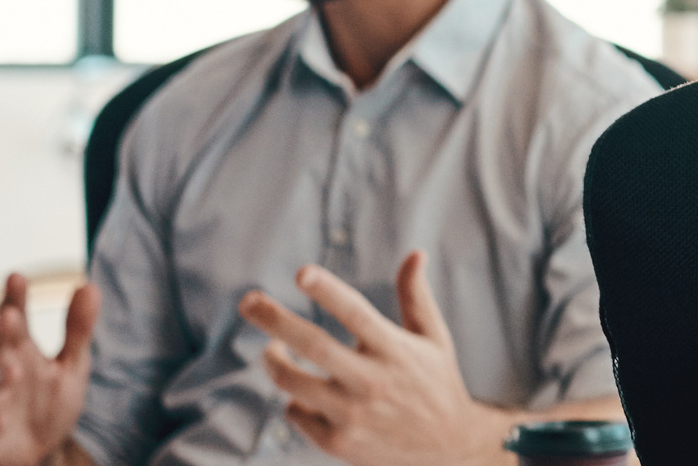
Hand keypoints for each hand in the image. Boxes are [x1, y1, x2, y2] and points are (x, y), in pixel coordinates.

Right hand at [0, 273, 96, 465]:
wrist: (42, 454)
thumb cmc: (49, 405)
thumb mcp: (71, 365)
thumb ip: (78, 329)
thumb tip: (89, 286)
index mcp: (18, 350)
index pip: (13, 319)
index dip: (13, 298)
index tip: (17, 278)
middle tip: (10, 317)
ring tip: (13, 372)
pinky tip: (1, 419)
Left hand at [241, 252, 511, 465]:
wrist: (449, 449)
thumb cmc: (437, 384)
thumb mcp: (434, 339)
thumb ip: (416, 297)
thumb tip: (416, 252)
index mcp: (395, 350)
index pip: (357, 314)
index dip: (329, 292)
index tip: (302, 272)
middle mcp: (373, 382)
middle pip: (312, 345)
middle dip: (274, 320)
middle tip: (248, 301)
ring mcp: (353, 415)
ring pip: (291, 382)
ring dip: (273, 359)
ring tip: (272, 347)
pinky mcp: (338, 442)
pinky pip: (295, 412)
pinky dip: (294, 398)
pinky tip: (304, 392)